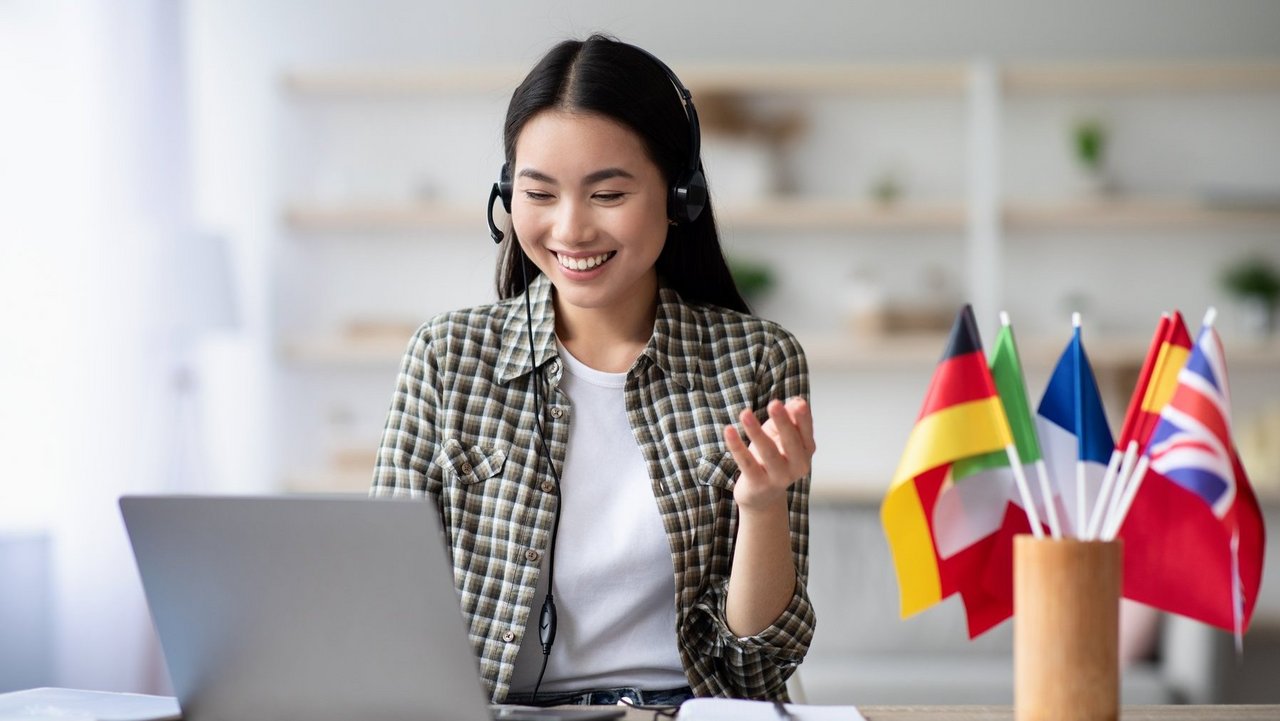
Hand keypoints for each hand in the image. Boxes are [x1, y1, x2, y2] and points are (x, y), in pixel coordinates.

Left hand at [723, 397, 814, 511]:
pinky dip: (737, 446)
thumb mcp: (781, 435)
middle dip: (783, 422)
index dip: (803, 418)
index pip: (806, 432)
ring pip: (768, 452)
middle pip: (791, 442)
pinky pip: (746, 463)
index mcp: (806, 451)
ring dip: (756, 432)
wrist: (762, 496)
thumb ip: (789, 418)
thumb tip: (795, 401)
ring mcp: (778, 477)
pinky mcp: (758, 484)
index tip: (797, 403)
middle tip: (774, 404)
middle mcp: (797, 466)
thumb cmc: (773, 458)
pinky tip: (729, 430)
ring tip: (745, 413)